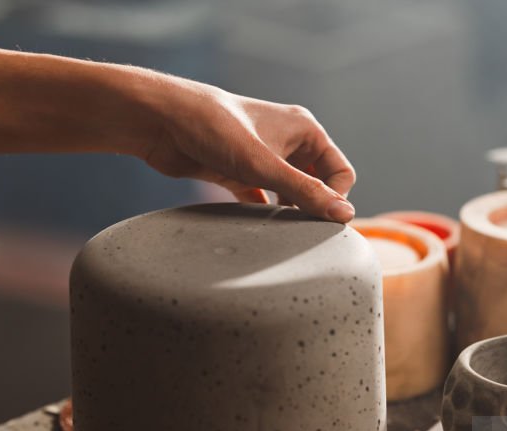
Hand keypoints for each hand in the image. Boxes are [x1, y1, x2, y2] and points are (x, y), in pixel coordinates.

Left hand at [136, 77, 355, 222]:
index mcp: (304, 130)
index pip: (340, 171)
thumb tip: (345, 216)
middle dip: (313, 207)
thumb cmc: (214, 129)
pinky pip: (262, 198)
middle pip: (317, 183)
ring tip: (281, 231)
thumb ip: (305, 192)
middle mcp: (287, 142)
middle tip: (303, 232)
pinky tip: (259, 228)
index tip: (319, 219)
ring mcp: (262, 157)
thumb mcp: (265, 165)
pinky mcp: (239, 172)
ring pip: (289, 192)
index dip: (335, 197)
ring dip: (289, 212)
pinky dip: (264, 213)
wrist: (161, 121)